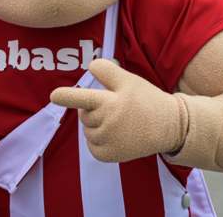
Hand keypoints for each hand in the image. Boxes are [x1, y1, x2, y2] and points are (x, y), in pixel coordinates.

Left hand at [50, 59, 185, 162]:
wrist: (169, 126)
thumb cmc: (146, 99)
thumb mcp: (129, 80)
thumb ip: (107, 70)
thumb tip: (90, 66)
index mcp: (110, 102)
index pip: (83, 97)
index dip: (66, 96)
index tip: (53, 96)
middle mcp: (108, 123)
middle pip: (84, 113)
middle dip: (93, 109)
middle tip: (117, 107)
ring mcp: (108, 141)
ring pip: (87, 129)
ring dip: (96, 125)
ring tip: (119, 122)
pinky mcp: (109, 155)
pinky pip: (91, 145)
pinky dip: (98, 140)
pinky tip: (115, 135)